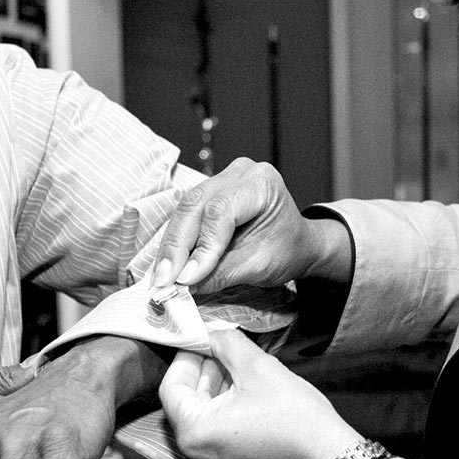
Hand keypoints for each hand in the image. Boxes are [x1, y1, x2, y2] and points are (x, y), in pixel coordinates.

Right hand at [148, 157, 351, 294]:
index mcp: (262, 183)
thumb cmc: (287, 250)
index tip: (187, 279)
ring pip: (185, 210)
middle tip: (163, 280)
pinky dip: (176, 242)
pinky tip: (167, 265)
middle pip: (196, 206)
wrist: (297, 244)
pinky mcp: (210, 192)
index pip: (221, 212)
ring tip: (161, 277)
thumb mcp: (260, 266)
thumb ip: (222, 274)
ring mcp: (222, 179)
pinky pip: (186, 215)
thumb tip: (185, 285)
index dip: (202, 247)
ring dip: (171, 246)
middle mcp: (240, 172)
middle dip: (177, 247)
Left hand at [159, 327, 360, 458]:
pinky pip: (214, 434)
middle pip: (185, 403)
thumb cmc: (296, 418)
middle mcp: (193, 457)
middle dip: (203, 371)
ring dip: (215, 389)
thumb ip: (225, 344)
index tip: (202, 338)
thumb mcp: (257, 367)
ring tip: (237, 365)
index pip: (171, 386)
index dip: (186, 357)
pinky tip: (244, 390)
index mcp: (193, 434)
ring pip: (201, 417)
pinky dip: (224, 410)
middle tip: (221, 346)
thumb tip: (211, 332)